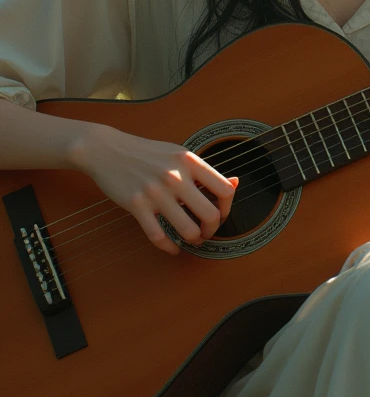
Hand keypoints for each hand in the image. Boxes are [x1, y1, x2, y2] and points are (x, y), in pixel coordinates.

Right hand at [69, 124, 238, 254]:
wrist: (107, 149)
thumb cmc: (147, 153)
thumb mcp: (179, 154)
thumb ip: (205, 171)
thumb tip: (236, 183)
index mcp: (189, 161)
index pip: (225, 190)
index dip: (227, 208)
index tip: (219, 214)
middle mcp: (175, 176)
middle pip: (210, 215)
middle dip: (212, 230)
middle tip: (205, 232)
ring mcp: (155, 191)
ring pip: (187, 230)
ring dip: (193, 241)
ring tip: (191, 239)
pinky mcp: (136, 204)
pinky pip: (158, 236)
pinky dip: (169, 247)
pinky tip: (172, 247)